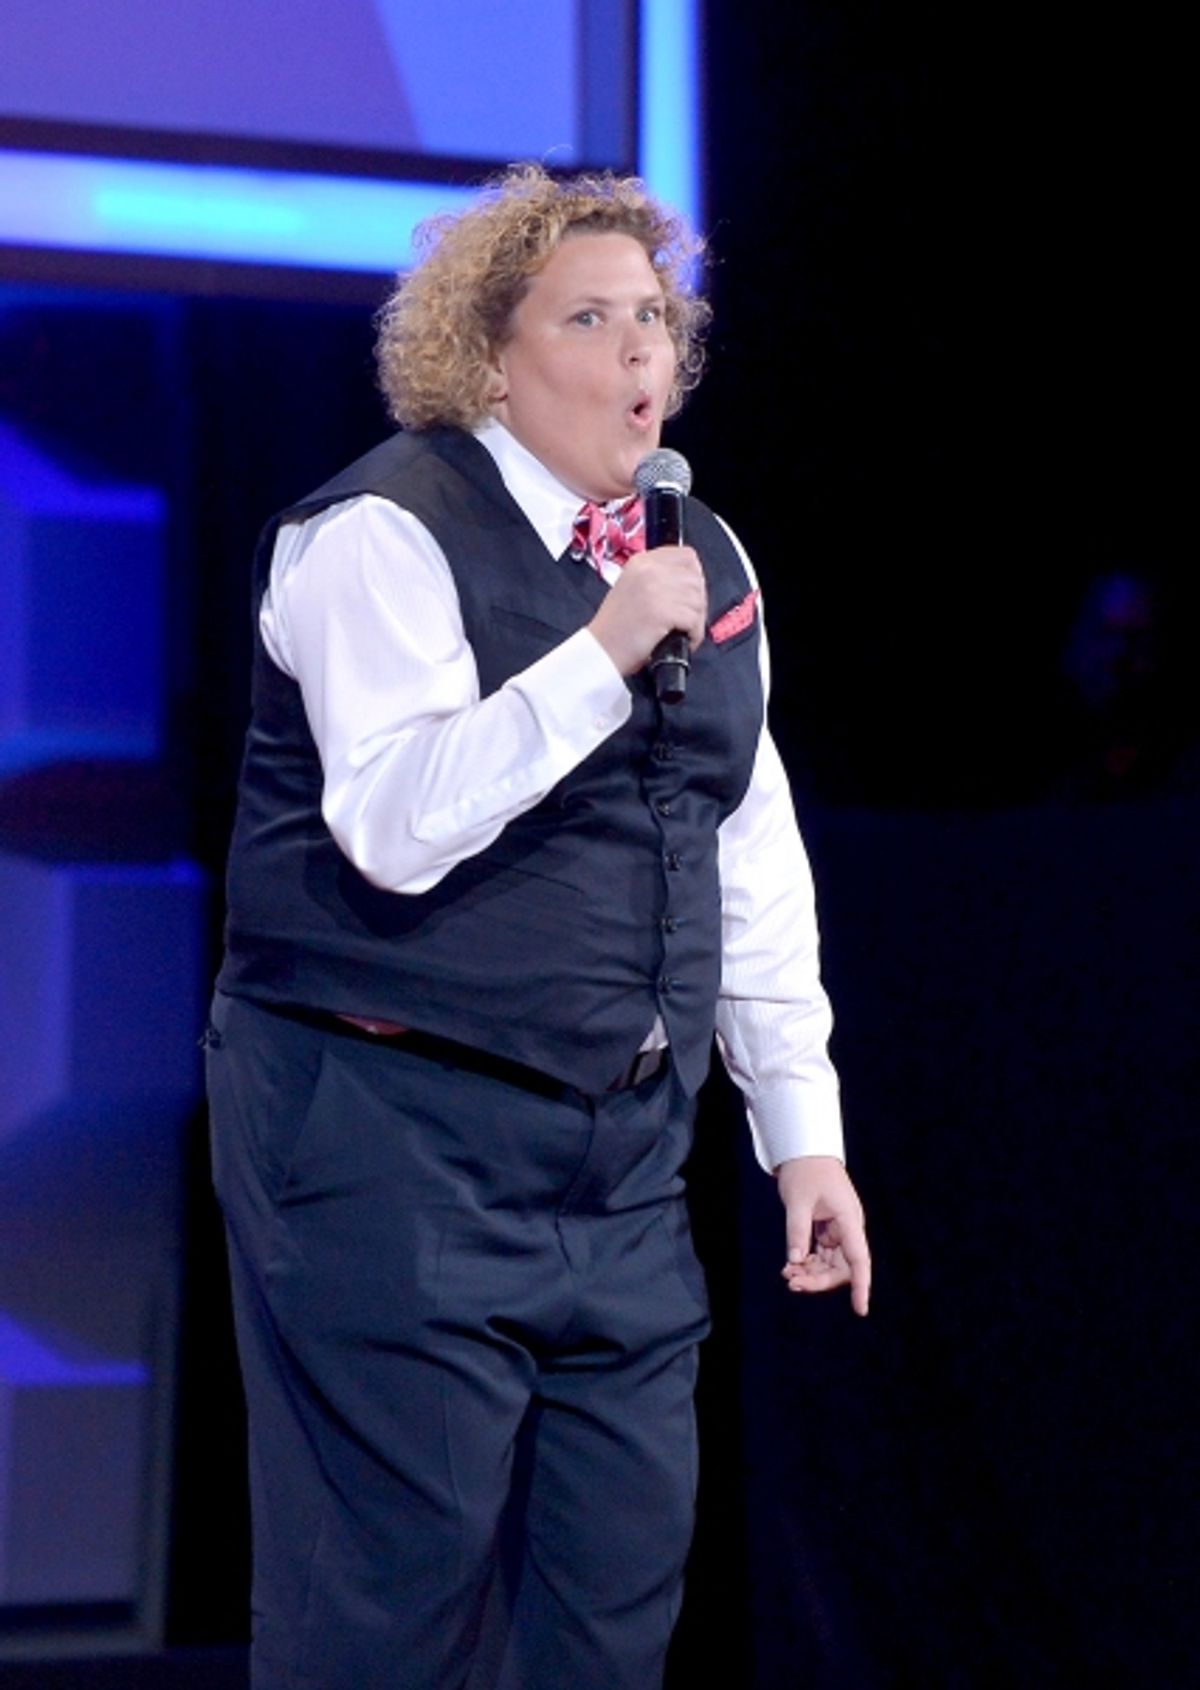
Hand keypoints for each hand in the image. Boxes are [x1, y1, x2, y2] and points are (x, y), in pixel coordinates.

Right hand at [587, 545, 707, 676]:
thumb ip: (657, 578)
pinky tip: (684, 641)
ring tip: (684, 632)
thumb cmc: (616, 627)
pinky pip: (694, 620)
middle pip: (696, 579)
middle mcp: (649, 570)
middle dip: (698, 602)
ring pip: (697, 600)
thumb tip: (688, 584)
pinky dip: (694, 634)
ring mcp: (655, 589)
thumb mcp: (631, 587)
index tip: (690, 594)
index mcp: (641, 561)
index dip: (694, 577)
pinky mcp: (662, 612)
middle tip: (689, 620)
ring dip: (696, 620)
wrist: (600, 650)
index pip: (686, 556)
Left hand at [777, 1156, 870, 1315]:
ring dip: (811, 1274)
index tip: (860, 1310)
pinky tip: (790, 1266)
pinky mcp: (827, 1230)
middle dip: (819, 1280)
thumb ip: (797, 1231)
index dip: (862, 1286)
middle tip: (792, 1282)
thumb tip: (794, 1261)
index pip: (860, 1259)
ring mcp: (838, 1230)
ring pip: (831, 1265)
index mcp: (849, 1220)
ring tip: (787, 1275)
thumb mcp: (797, 1200)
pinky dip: (807, 1263)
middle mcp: (848, 1229)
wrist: (804, 1152)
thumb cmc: (805, 1171)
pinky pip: (821, 1256)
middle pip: (843, 1268)